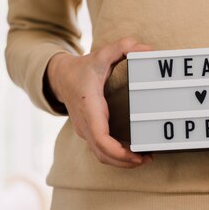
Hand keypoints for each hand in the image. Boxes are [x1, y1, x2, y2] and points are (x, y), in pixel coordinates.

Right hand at [46, 38, 154, 167]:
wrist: (60, 77)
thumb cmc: (84, 67)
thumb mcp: (103, 53)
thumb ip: (124, 47)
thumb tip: (148, 49)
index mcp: (90, 107)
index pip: (100, 138)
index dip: (117, 151)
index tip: (136, 155)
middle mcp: (85, 123)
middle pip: (102, 153)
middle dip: (124, 161)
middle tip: (147, 159)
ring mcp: (85, 130)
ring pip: (101, 156)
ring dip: (121, 162)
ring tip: (144, 159)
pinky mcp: (88, 132)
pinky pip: (101, 150)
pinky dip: (116, 156)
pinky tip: (133, 154)